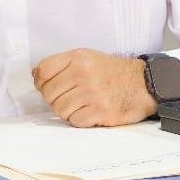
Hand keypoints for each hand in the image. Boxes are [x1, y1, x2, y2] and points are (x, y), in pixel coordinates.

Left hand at [32, 48, 155, 126]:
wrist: (143, 83)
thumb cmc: (114, 72)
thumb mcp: (88, 58)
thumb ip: (63, 64)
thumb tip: (36, 75)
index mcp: (78, 58)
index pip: (43, 71)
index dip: (41, 82)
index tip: (46, 87)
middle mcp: (83, 73)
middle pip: (49, 93)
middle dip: (55, 99)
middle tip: (68, 98)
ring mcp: (91, 93)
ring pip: (60, 109)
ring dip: (67, 111)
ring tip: (80, 105)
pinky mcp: (100, 110)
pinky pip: (75, 121)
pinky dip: (80, 120)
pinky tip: (90, 112)